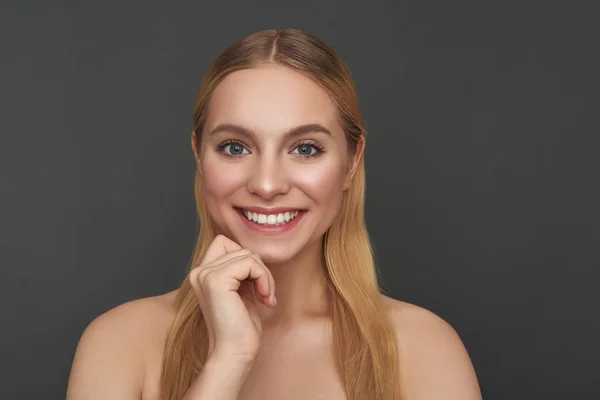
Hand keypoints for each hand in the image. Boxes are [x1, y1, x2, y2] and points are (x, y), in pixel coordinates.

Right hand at [189, 234, 276, 364]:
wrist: (234, 353)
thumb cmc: (241, 327)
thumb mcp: (242, 290)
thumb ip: (242, 270)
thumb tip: (254, 253)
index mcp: (202, 274)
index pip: (225, 243)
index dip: (246, 259)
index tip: (255, 283)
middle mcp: (199, 272)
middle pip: (239, 248)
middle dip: (259, 268)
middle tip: (265, 293)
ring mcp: (205, 275)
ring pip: (248, 255)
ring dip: (264, 275)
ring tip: (265, 297)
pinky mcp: (216, 280)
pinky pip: (251, 263)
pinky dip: (264, 278)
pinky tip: (264, 298)